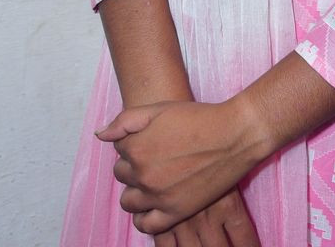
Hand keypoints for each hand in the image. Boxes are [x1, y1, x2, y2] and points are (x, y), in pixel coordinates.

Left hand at [96, 99, 265, 235]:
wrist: (233, 135)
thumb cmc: (198, 117)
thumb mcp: (159, 109)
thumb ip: (125, 121)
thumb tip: (100, 135)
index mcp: (136, 147)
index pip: (118, 149)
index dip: (133, 143)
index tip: (150, 139)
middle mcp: (142, 173)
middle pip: (122, 175)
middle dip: (133, 165)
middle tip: (155, 157)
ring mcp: (158, 195)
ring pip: (128, 201)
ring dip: (136, 190)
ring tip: (154, 179)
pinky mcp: (175, 212)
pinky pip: (146, 225)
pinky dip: (144, 217)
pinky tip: (153, 205)